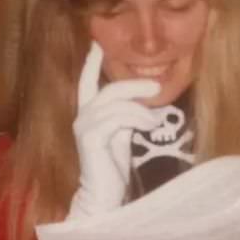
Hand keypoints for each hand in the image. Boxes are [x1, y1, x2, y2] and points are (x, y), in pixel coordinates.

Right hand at [68, 42, 160, 217]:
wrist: (102, 196)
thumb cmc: (112, 168)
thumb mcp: (121, 136)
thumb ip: (127, 117)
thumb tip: (146, 103)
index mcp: (88, 114)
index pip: (87, 82)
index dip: (91, 62)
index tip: (97, 43)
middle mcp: (82, 117)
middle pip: (109, 90)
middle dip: (134, 85)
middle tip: (156, 87)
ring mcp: (84, 127)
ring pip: (116, 103)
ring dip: (141, 110)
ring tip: (155, 122)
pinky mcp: (91, 138)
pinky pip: (118, 118)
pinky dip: (138, 119)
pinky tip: (149, 127)